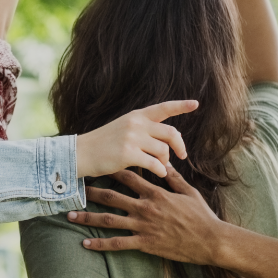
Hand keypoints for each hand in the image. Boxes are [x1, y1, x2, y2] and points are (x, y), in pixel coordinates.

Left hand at [69, 165, 225, 263]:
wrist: (210, 240)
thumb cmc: (201, 215)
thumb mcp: (188, 191)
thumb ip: (172, 177)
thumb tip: (163, 161)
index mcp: (155, 193)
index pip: (128, 177)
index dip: (110, 170)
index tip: (96, 165)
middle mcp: (145, 208)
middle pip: (111, 197)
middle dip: (91, 192)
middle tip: (74, 188)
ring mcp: (143, 226)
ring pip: (109, 221)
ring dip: (87, 218)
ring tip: (69, 216)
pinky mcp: (144, 244)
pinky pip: (118, 244)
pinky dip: (100, 244)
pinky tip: (85, 244)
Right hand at [73, 100, 194, 178]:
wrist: (82, 153)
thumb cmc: (104, 143)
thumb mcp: (124, 128)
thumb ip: (144, 130)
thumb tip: (168, 143)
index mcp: (136, 116)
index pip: (163, 108)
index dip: (181, 106)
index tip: (195, 104)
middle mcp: (136, 124)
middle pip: (170, 132)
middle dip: (179, 145)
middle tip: (182, 155)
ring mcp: (132, 138)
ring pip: (163, 150)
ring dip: (165, 160)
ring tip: (161, 166)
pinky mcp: (128, 154)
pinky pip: (154, 164)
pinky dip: (160, 170)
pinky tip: (159, 173)